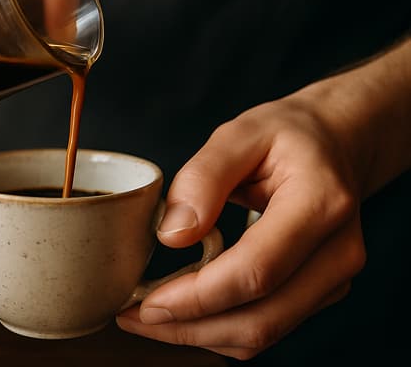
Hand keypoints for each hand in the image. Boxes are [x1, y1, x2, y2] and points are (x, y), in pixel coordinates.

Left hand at [117, 95, 366, 359]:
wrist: (337, 144)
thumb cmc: (287, 136)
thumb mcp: (240, 133)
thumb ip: (203, 177)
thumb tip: (173, 235)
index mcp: (320, 204)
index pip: (255, 271)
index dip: (196, 296)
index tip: (146, 301)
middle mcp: (337, 252)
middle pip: (260, 319)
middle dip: (188, 328)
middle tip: (130, 316)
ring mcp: (333, 279)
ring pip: (262, 334)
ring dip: (198, 335)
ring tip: (145, 316)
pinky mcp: (319, 294)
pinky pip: (265, 327)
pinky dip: (217, 329)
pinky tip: (180, 311)